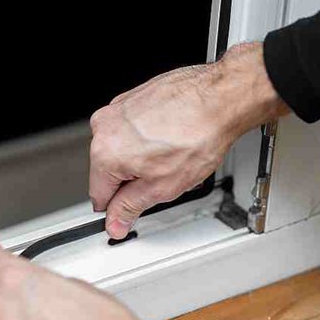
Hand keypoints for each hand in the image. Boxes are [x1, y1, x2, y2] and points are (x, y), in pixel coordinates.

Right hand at [89, 42, 289, 238]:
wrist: (220, 99)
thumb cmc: (197, 135)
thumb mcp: (161, 187)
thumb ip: (130, 207)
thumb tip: (115, 222)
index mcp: (105, 153)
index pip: (98, 196)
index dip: (117, 208)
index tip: (129, 210)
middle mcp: (104, 127)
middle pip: (108, 170)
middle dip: (132, 178)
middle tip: (162, 175)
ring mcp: (117, 108)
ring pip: (120, 148)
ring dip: (140, 157)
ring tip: (169, 153)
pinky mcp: (132, 98)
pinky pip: (131, 129)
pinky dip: (146, 137)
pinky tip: (169, 137)